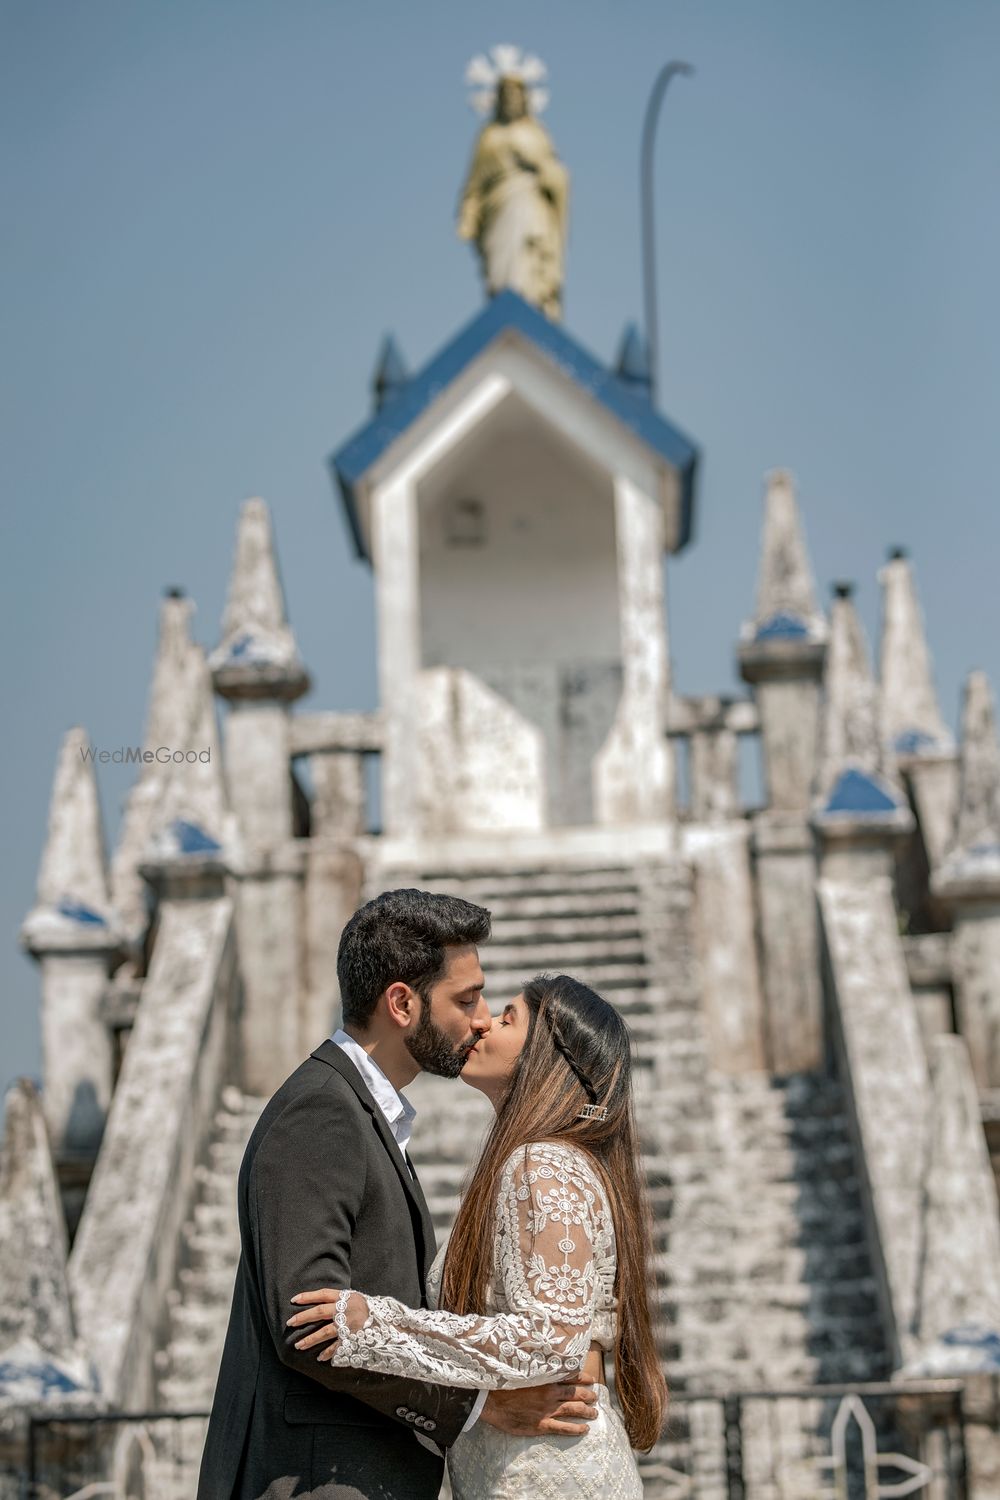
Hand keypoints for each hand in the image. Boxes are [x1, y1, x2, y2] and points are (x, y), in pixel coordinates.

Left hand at [286, 1288, 368, 1361]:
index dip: (308, 1296)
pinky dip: (328, 1352)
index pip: (323, 1294)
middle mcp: (346, 1310)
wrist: (389, 1322)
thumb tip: (323, 1302)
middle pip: (320, 1312)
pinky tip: (320, 1357)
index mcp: (346, 1297)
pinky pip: (337, 1346)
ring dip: (310, 1339)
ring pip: (325, 1332)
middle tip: (290, 1323)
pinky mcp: (353, 1338)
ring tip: (299, 1345)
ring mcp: (349, 1325)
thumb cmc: (370, 1309)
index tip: (294, 1300)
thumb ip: (341, 1300)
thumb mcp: (357, 1299)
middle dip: (303, 1317)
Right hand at [480, 1376, 598, 1436]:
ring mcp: (547, 1410)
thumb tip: (544, 1364)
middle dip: (588, 1395)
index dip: (582, 1378)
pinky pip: (564, 1428)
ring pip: (573, 1410)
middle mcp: (550, 1393)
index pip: (570, 1376)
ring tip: (594, 1413)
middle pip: (575, 1394)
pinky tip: (584, 1429)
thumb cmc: (504, 1383)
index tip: (591, 1379)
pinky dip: (576, 1429)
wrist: (491, 1400)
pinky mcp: (542, 1425)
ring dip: (586, 1411)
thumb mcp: (522, 1371)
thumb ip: (536, 1370)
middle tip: (595, 1396)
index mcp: (545, 1378)